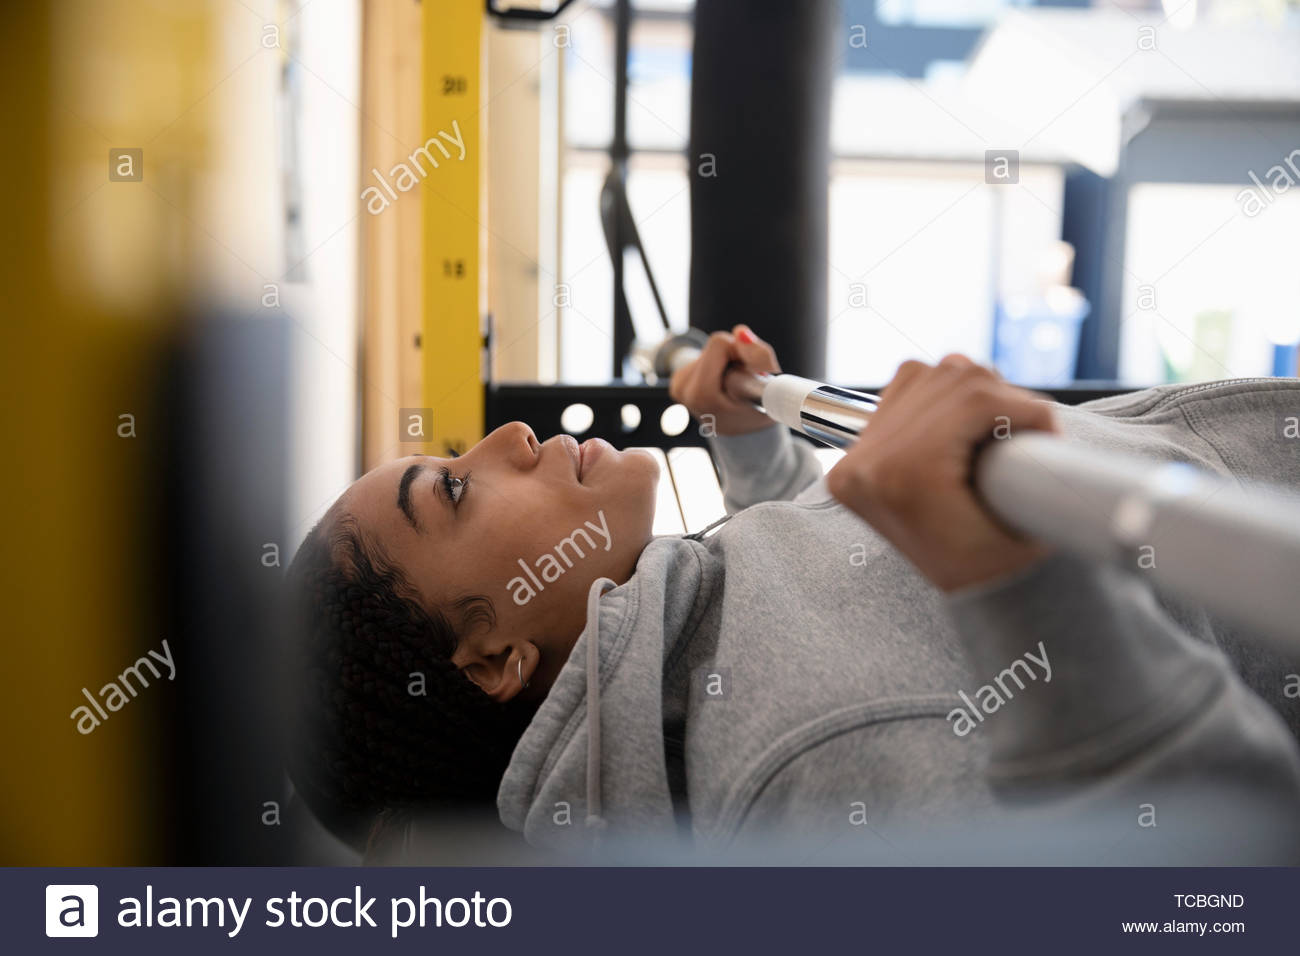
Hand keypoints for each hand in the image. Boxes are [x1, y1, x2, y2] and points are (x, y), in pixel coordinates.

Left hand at [668, 325, 780, 435]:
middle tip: (748, 379)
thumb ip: (758, 357)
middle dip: (737, 355)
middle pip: (716, 345)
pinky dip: (720, 364)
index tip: (757, 371)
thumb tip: (740, 332)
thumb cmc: (759, 416)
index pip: (721, 345)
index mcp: (702, 395)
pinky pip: (704, 357)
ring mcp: (678, 386)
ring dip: (729, 360)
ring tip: (737, 385)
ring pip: (711, 350)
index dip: (745, 352)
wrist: (744, 440)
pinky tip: (726, 384)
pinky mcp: (678, 382)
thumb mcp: (770, 389)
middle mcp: (684, 390)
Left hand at [825, 354, 1060, 592]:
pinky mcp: (856, 450)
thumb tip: (1035, 413)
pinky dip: (942, 392)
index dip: (1024, 408)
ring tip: (995, 431)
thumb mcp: (1028, 517)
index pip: (976, 401)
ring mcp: (856, 454)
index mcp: (906, 477)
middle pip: (952, 381)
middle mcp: (868, 462)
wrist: (967, 592)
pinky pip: (905, 386)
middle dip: (1003, 397)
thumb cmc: (1002, 564)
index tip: (1047, 433)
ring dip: (973, 391)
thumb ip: (1028, 461)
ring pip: (930, 374)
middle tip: (1027, 431)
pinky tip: (962, 424)